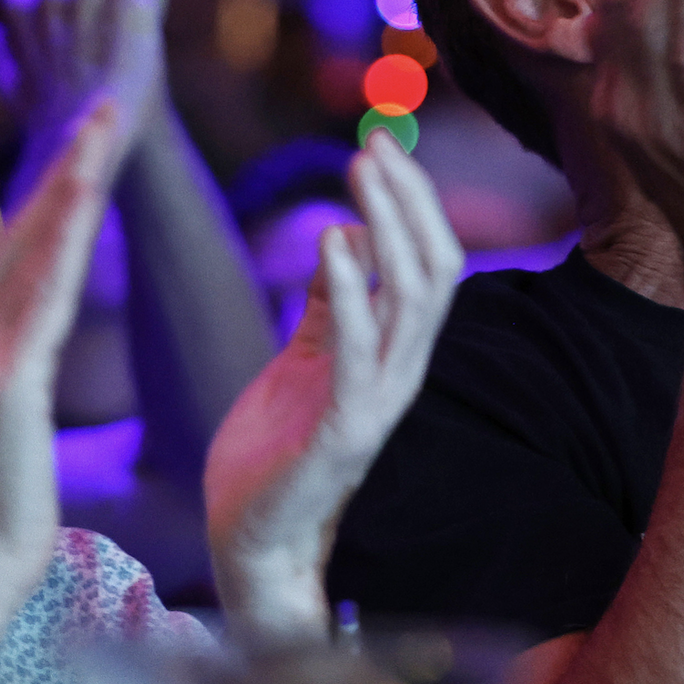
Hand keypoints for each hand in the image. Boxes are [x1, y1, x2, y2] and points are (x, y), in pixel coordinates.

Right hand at [0, 101, 130, 599]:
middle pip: (20, 234)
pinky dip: (66, 237)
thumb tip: (24, 338)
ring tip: (106, 125)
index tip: (83, 145)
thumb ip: (5, 368)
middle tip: (106, 106)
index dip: (49, 196)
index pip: (10, 254)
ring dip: (72, 181)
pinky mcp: (0, 379)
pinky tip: (91, 196)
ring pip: (32, 249)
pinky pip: (43, 293)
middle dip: (66, 165)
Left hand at [203, 131, 463, 642]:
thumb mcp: (302, 359)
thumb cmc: (271, 455)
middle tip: (376, 141)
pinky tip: (333, 240)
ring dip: (391, 227)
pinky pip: (361, 353)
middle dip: (412, 200)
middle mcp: (400, 375)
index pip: (429, 264)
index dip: (414, 202)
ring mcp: (377, 404)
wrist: (246, 541)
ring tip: (361, 171)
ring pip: (413, 302)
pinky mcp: (342, 432)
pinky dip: (352, 291)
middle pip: (437, 271)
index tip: (382, 141)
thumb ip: (329, 305)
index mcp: (392, 356)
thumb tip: (349, 237)